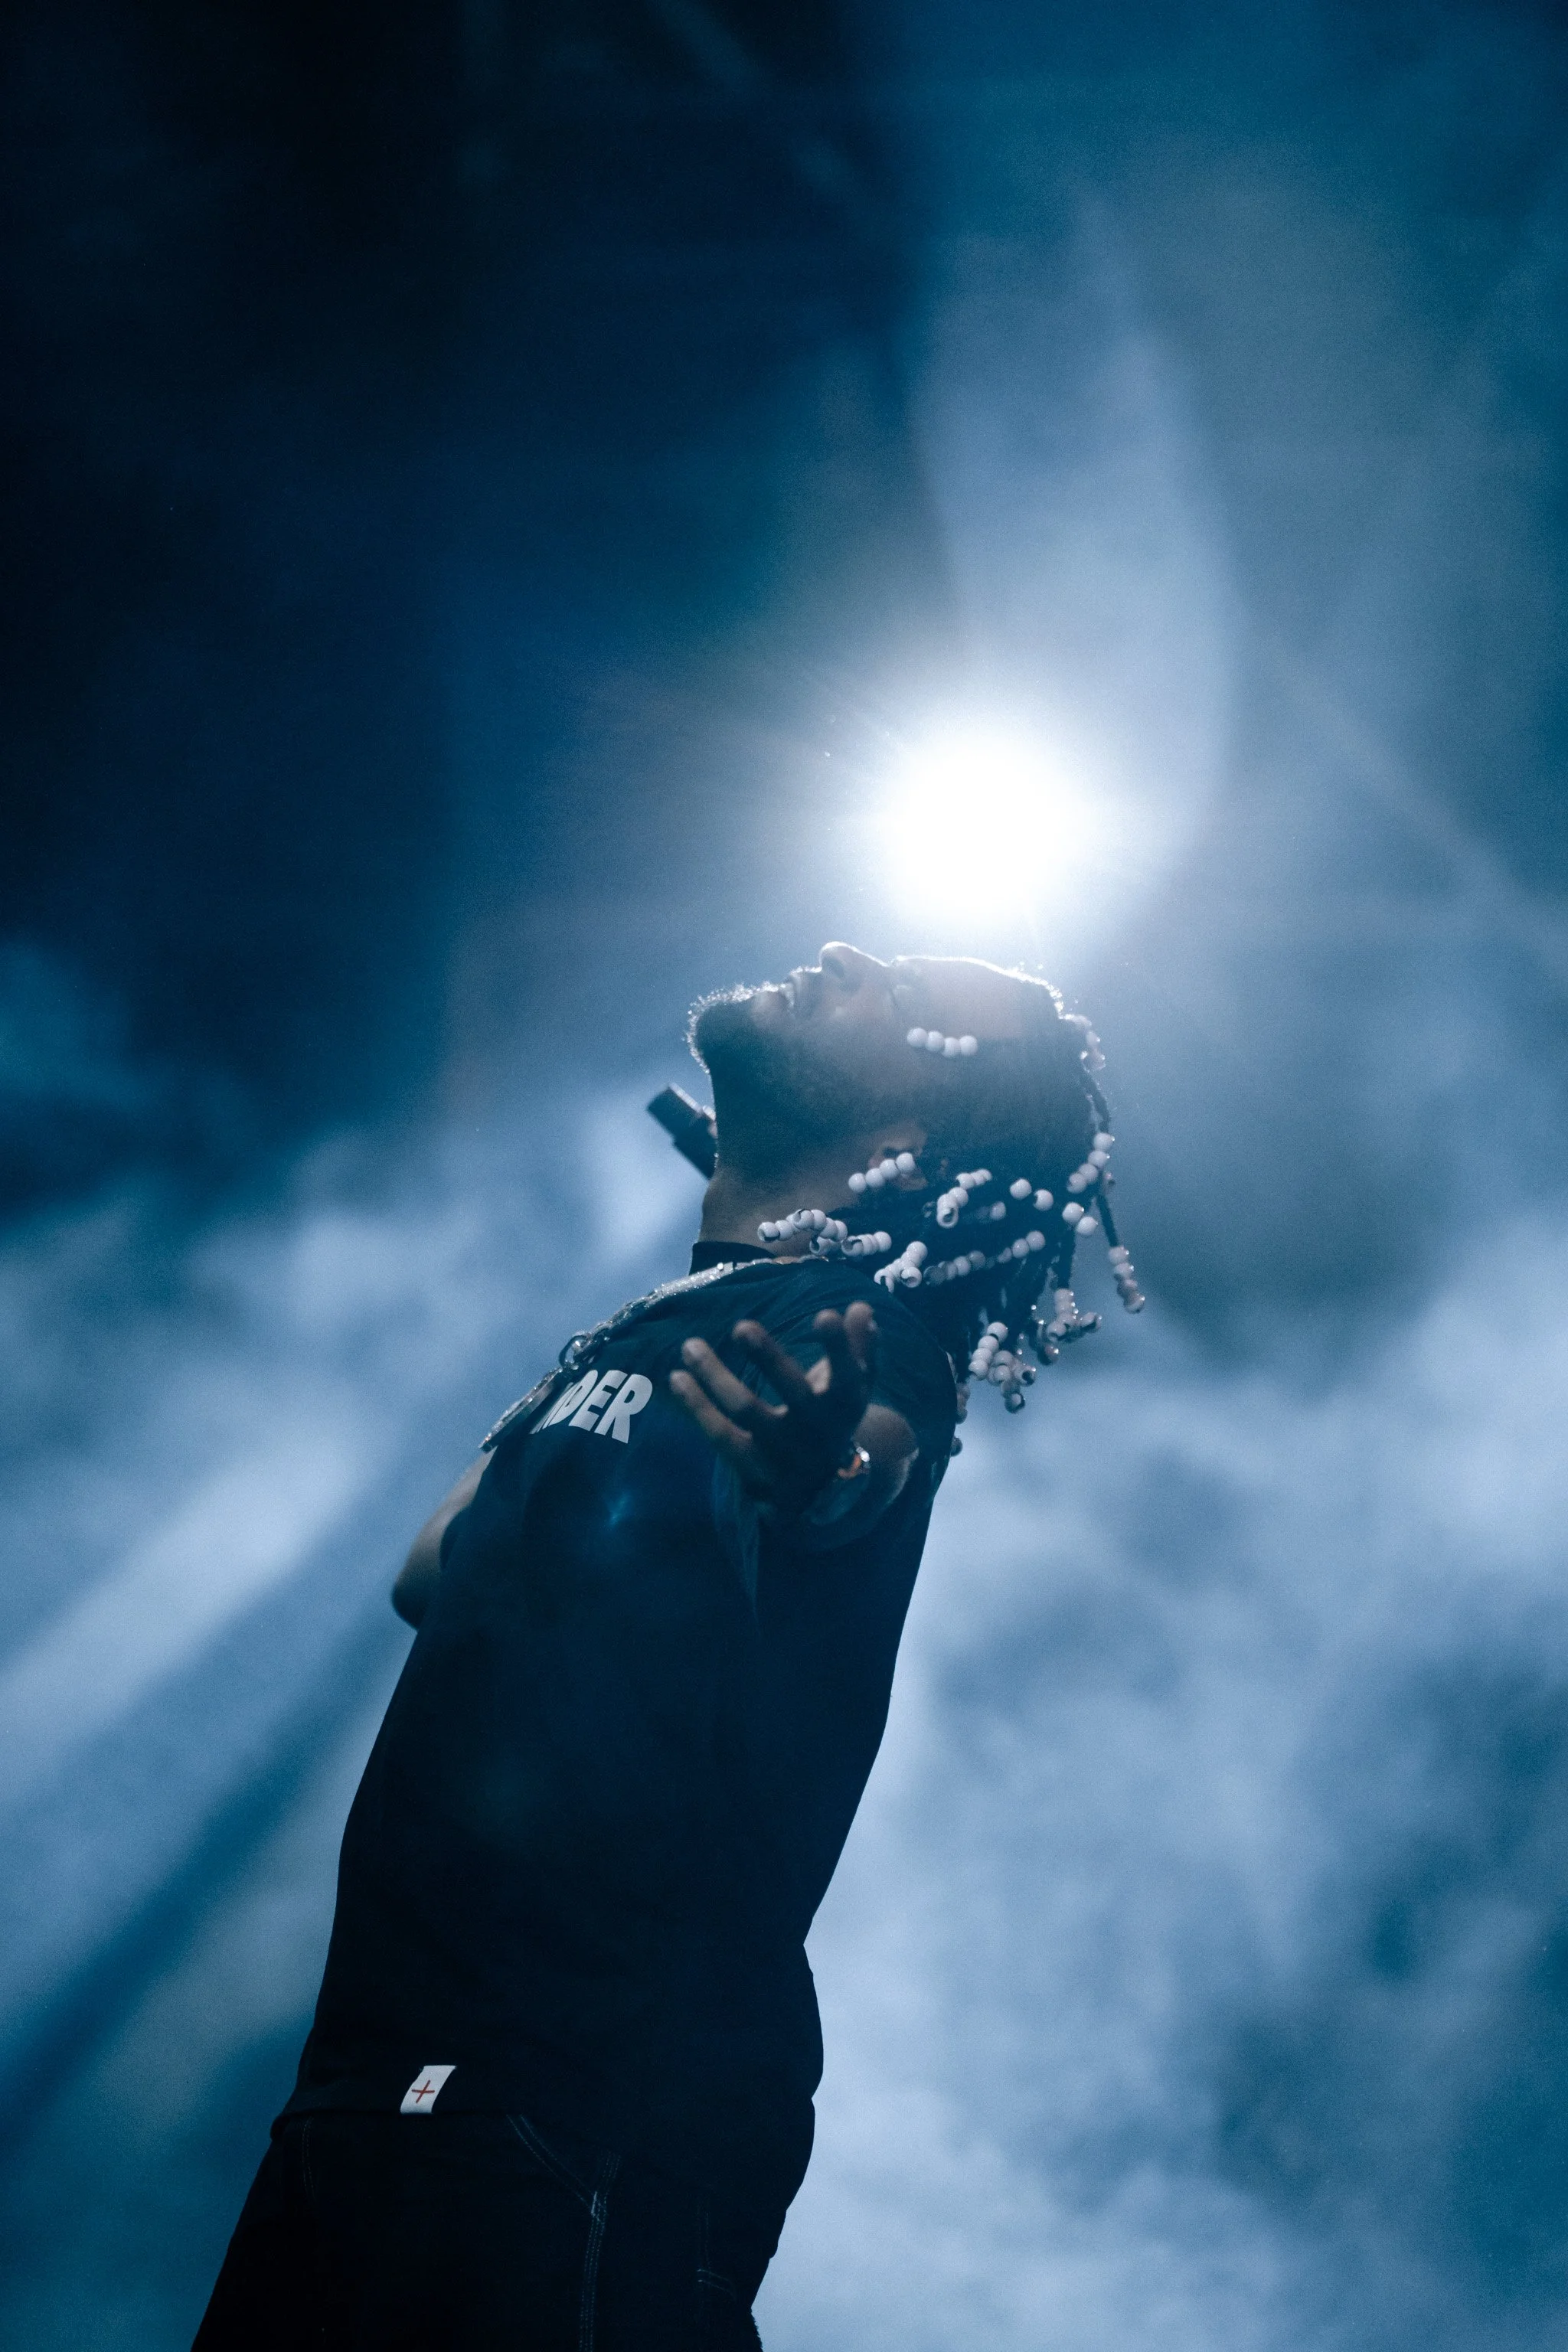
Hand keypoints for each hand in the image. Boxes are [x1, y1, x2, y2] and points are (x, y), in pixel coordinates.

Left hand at [670, 1303, 878, 1514]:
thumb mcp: (855, 1386)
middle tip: (741, 1326)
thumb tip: (861, 1307)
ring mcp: (782, 1450)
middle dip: (769, 1359)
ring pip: (746, 1411)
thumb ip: (861, 1347)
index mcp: (845, 1404)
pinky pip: (720, 1435)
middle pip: (792, 1392)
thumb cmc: (833, 1416)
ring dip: (715, 1376)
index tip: (825, 1315)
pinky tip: (676, 1378)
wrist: (821, 1490)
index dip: (839, 1348)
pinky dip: (696, 1407)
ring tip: (689, 1346)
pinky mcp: (752, 1467)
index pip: (847, 1375)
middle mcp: (815, 1428)